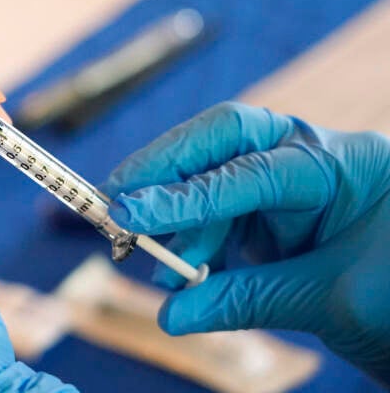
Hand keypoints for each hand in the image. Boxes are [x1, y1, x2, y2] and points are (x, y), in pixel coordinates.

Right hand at [102, 102, 389, 384]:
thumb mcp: (331, 301)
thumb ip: (247, 301)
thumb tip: (170, 316)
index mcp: (341, 164)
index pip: (251, 169)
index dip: (185, 194)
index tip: (129, 212)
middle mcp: (309, 156)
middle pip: (223, 140)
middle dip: (166, 169)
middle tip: (117, 200)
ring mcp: (289, 180)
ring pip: (214, 176)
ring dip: (176, 216)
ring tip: (149, 256)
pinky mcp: (273, 209)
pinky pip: (221, 211)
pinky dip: (194, 236)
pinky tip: (179, 267)